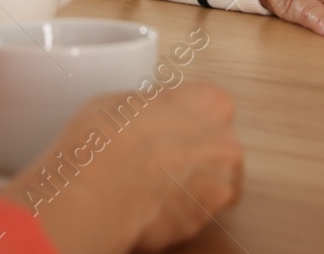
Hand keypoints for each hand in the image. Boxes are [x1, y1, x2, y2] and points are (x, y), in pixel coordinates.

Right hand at [0, 83, 242, 253]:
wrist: (98, 192)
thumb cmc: (107, 139)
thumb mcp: (125, 100)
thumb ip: (156, 107)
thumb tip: (152, 115)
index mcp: (211, 104)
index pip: (210, 105)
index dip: (184, 116)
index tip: (165, 123)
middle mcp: (225, 144)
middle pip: (216, 146)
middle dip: (192, 152)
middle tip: (157, 155)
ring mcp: (219, 188)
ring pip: (209, 183)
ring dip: (187, 183)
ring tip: (151, 183)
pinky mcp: (202, 224)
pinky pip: (191, 213)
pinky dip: (175, 211)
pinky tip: (149, 204)